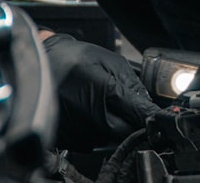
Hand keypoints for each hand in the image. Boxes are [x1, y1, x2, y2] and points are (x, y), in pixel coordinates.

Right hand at [42, 35, 160, 149]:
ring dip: (111, 125)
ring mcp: (78, 128)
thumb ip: (131, 82)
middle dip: (130, 122)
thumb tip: (146, 103)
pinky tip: (86, 111)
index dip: (150, 116)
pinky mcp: (68, 138)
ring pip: (109, 137)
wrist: (41, 64)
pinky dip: (95, 129)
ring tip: (98, 103)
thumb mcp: (108, 60)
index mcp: (102, 89)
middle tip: (125, 108)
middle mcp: (89, 112)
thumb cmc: (72, 58)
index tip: (158, 119)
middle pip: (125, 131)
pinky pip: (92, 141)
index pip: (136, 112)